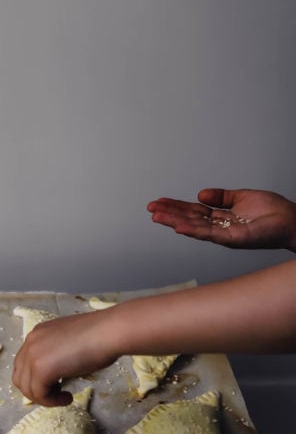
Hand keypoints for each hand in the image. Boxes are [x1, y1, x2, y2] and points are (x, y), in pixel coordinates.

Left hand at [12, 311, 117, 406]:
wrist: (109, 332)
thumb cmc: (99, 336)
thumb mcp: (70, 343)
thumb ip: (56, 354)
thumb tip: (56, 373)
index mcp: (37, 333)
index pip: (24, 363)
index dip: (36, 379)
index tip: (55, 385)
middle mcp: (30, 342)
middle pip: (21, 377)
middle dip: (36, 390)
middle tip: (56, 394)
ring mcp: (33, 355)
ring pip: (27, 388)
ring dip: (44, 398)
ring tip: (64, 396)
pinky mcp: (41, 369)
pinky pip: (39, 394)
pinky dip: (52, 401)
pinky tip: (67, 398)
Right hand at [147, 188, 295, 250]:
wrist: (291, 221)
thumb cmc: (273, 211)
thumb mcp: (241, 197)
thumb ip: (221, 196)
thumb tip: (200, 194)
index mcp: (221, 218)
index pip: (192, 211)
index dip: (175, 206)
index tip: (158, 202)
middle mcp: (219, 228)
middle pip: (189, 219)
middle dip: (168, 214)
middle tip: (150, 208)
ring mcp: (224, 235)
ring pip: (194, 227)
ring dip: (174, 222)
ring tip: (156, 216)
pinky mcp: (232, 239)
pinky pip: (209, 234)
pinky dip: (193, 230)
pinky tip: (179, 226)